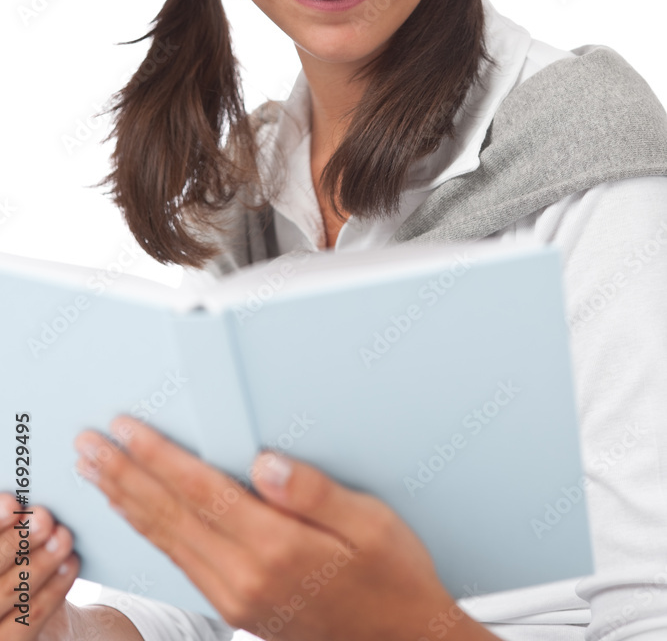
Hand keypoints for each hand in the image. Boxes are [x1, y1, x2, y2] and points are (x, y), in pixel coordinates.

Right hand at [0, 492, 78, 638]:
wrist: (19, 613)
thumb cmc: (10, 564)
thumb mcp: (7, 546)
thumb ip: (9, 528)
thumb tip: (23, 500)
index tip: (10, 501)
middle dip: (17, 541)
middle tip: (44, 517)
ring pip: (12, 593)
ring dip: (42, 561)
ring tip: (63, 537)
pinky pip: (30, 619)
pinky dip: (54, 588)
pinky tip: (70, 563)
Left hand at [73, 416, 487, 640]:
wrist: (400, 640)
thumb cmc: (391, 576)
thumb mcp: (371, 524)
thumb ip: (315, 492)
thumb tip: (263, 462)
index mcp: (277, 549)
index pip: (200, 491)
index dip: (158, 456)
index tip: (125, 428)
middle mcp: (244, 577)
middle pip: (169, 515)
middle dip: (123, 475)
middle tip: (87, 445)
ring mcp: (234, 597)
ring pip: (165, 540)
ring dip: (126, 501)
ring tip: (96, 473)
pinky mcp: (234, 607)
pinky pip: (178, 561)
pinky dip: (148, 531)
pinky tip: (136, 512)